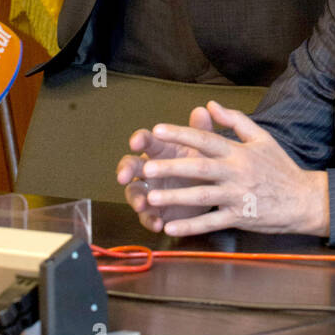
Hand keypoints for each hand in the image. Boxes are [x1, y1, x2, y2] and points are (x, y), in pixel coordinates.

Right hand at [117, 105, 215, 233]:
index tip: (136, 141)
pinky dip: (150, 220)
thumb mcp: (205, 146)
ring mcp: (150, 190)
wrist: (211, 190)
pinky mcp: (156, 211)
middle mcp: (150, 168)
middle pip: (130, 166)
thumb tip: (202, 110)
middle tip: (123, 177)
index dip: (139, 139)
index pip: (146, 139)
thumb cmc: (202, 162)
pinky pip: (148, 217)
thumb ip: (201, 130)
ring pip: (134, 193)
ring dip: (135, 199)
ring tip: (141, 205)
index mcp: (161, 149)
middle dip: (125, 170)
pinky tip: (157, 224)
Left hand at [127, 99, 329, 237]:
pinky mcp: (240, 217)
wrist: (302, 199)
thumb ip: (235, 120)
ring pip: (202, 197)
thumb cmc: (280, 166)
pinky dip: (191, 226)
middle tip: (146, 168)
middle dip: (171, 168)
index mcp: (239, 151)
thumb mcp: (261, 137)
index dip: (182, 134)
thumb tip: (210, 104)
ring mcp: (237, 196)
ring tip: (151, 198)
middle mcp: (236, 172)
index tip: (158, 130)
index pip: (206, 139)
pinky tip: (172, 227)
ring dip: (176, 197)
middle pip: (199, 168)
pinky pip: (212, 222)